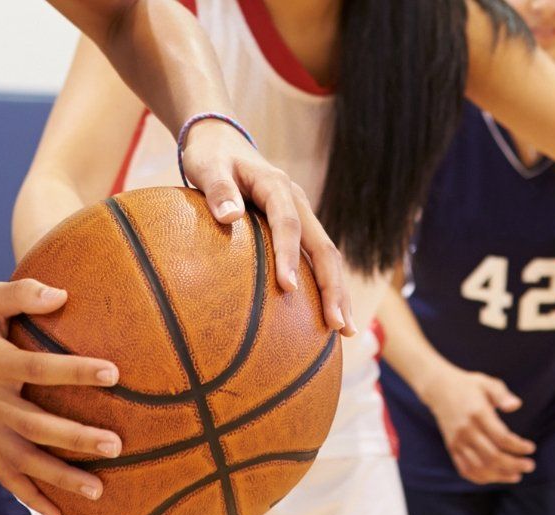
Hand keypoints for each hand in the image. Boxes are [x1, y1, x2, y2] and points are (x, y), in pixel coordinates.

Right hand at [0, 279, 123, 514]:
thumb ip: (24, 293)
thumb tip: (63, 296)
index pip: (37, 368)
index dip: (74, 371)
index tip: (113, 373)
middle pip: (34, 425)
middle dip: (75, 439)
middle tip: (116, 446)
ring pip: (22, 460)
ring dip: (59, 478)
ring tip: (99, 491)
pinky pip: (4, 475)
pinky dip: (30, 496)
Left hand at [180, 120, 356, 336]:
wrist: (223, 142)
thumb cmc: (211, 157)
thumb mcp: (208, 166)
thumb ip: (217, 189)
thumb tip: (229, 217)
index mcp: (276, 186)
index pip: (286, 223)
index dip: (288, 255)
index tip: (287, 287)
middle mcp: (297, 202)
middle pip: (323, 247)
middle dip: (332, 287)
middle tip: (337, 325)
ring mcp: (301, 216)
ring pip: (327, 257)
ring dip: (337, 293)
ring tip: (346, 332)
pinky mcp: (298, 229)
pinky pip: (315, 260)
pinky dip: (324, 287)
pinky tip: (326, 318)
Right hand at [420, 365, 535, 483]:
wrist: (438, 389)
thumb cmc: (467, 386)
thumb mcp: (487, 383)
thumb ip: (502, 394)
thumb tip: (516, 405)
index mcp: (477, 414)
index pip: (501, 438)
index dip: (518, 447)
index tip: (531, 447)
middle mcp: (466, 430)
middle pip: (492, 456)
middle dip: (514, 464)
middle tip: (529, 465)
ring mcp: (457, 441)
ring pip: (480, 467)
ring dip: (500, 475)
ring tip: (517, 475)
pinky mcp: (452, 448)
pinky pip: (465, 470)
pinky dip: (482, 478)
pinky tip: (496, 476)